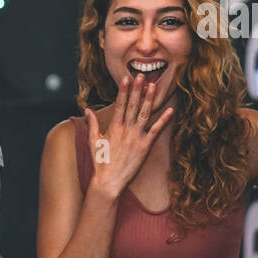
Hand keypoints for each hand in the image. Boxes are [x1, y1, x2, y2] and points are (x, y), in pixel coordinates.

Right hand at [85, 74, 173, 198]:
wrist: (108, 181)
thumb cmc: (100, 162)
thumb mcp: (93, 141)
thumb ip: (92, 123)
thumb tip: (87, 109)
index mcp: (114, 127)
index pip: (120, 104)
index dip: (124, 90)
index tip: (127, 79)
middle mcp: (125, 129)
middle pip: (133, 105)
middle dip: (137, 90)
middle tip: (142, 75)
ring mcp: (136, 137)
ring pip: (144, 114)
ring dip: (149, 100)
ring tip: (154, 86)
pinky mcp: (145, 147)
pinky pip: (155, 130)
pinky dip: (163, 120)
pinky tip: (170, 110)